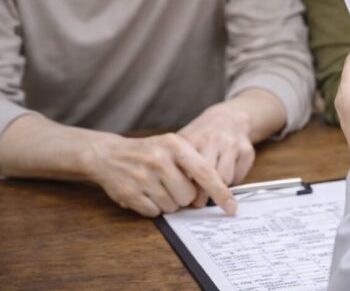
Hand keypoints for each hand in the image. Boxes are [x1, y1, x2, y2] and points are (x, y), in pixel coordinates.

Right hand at [88, 132, 236, 216]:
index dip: (220, 192)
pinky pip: (154, 212)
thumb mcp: (173, 146)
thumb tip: (218, 189)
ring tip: (158, 187)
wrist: (109, 155)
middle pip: (188, 195)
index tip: (231, 206)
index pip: (205, 172)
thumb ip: (195, 163)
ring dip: (168, 203)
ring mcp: (143, 177)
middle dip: (184, 196)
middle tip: (173, 186)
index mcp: (175, 145)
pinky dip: (153, 207)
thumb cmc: (150, 152)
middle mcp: (159, 160)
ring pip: (172, 206)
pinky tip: (146, 193)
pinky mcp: (129, 193)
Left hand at [178, 102, 255, 206]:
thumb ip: (177, 164)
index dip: (184, 188)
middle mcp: (212, 139)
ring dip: (218, 189)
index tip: (182, 199)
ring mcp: (231, 144)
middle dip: (202, 195)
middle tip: (198, 202)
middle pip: (207, 176)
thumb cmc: (202, 136)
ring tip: (211, 188)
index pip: (186, 170)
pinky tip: (226, 176)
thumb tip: (173, 194)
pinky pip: (238, 177)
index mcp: (192, 139)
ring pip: (224, 179)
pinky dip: (232, 183)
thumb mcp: (183, 143)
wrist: (229, 118)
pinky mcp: (247, 150)